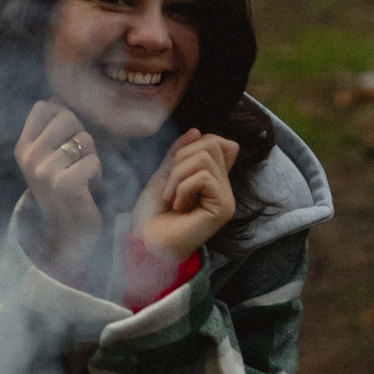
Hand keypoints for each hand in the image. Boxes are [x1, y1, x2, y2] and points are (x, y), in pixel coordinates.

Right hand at [14, 97, 102, 278]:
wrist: (65, 233)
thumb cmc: (62, 191)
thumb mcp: (49, 158)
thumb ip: (51, 131)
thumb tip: (55, 98)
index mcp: (23, 147)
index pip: (43, 107)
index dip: (62, 115)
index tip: (65, 139)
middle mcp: (30, 157)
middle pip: (67, 117)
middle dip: (81, 136)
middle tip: (77, 161)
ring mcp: (45, 170)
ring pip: (84, 139)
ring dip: (91, 158)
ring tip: (81, 176)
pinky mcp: (65, 184)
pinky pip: (94, 160)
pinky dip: (97, 174)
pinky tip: (87, 188)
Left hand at [134, 129, 237, 270]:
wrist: (147, 243)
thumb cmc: (152, 215)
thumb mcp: (164, 174)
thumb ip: (179, 153)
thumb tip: (196, 130)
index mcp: (212, 179)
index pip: (219, 142)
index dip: (194, 145)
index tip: (174, 167)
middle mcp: (223, 187)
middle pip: (211, 143)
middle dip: (181, 159)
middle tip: (169, 186)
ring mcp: (226, 198)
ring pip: (205, 158)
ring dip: (179, 176)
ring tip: (172, 198)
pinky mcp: (224, 207)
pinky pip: (204, 177)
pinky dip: (183, 188)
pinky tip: (178, 207)